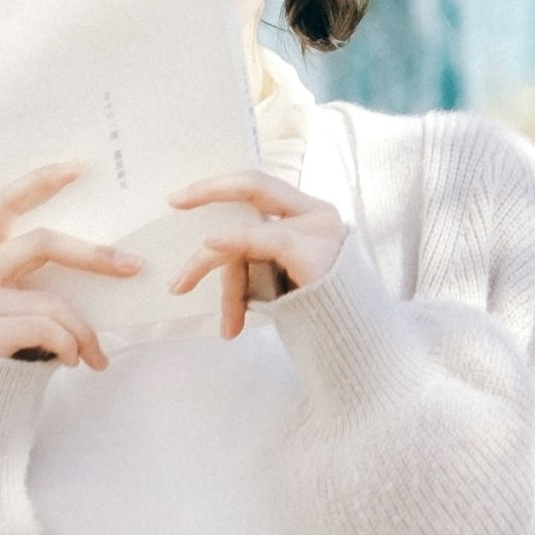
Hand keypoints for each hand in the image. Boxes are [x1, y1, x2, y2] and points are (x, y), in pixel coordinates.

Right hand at [0, 161, 139, 368]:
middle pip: (41, 243)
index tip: (80, 166)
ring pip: (52, 300)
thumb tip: (112, 255)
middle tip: (134, 266)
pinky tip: (72, 362)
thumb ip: (42, 274)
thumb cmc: (10, 341)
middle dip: (94, 255)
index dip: (39, 181)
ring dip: (84, 331)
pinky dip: (70, 347)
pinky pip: (48, 330)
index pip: (5, 202)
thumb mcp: (20, 299)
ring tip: (96, 355)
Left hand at [164, 170, 349, 340]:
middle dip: (210, 188)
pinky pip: (264, 241)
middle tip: (174, 200)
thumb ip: (254, 259)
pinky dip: (234, 240)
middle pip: (256, 186)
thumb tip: (206, 254)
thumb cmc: (319, 318)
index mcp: (312, 215)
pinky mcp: (315, 254)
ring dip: (207, 261)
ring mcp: (319, 232)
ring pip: (246, 231)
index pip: (261, 188)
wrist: (361, 349)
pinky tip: (208, 243)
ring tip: (190, 293)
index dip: (221, 186)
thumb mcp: (280, 280)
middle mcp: (318, 215)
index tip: (183, 197)